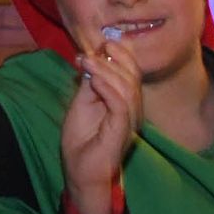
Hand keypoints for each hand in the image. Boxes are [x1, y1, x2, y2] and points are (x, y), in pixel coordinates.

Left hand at [60, 35, 141, 213]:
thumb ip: (90, 83)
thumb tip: (90, 58)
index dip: (119, 54)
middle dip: (112, 58)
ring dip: (105, 69)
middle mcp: (133, 109)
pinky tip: (93, 78)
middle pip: (132, 76)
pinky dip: (107, 88)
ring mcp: (129, 121)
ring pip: (127, 87)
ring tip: (86, 61)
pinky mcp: (122, 131)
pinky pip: (120, 105)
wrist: (80, 171)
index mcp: (126, 101)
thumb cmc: (82, 139)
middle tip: (89, 52)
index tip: (100, 42)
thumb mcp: (83, 104)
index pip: (131, 71)